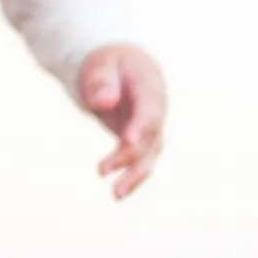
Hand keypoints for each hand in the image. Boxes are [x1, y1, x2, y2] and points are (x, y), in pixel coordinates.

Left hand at [77, 45, 165, 199]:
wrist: (119, 65)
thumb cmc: (107, 62)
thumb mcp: (100, 65)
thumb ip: (101, 81)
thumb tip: (104, 102)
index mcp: (149, 85)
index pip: (149, 109)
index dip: (141, 126)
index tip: (127, 141)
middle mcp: (157, 108)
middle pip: (150, 136)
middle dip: (130, 157)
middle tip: (103, 171)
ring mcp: (152, 124)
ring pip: (149, 153)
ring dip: (135, 174)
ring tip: (116, 195)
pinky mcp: (143, 138)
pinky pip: (142, 159)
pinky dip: (132, 174)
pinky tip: (119, 193)